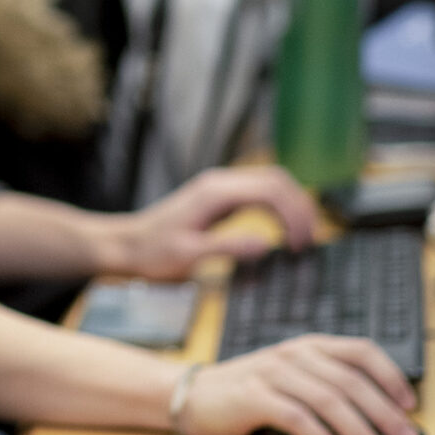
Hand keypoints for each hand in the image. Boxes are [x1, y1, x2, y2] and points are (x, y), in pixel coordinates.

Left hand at [106, 166, 318, 279]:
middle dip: (300, 207)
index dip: (294, 214)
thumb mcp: (188, 255)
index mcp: (215, 192)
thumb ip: (226, 247)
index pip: (271, 190)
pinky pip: (259, 194)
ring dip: (292, 206)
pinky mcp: (220, 198)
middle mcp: (220, 182)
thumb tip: (267, 245)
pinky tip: (283, 232)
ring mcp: (220, 188)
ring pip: (271, 183)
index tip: (301, 246)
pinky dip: (278, 208)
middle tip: (308, 244)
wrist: (127, 245)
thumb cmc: (153, 252)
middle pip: (277, 180)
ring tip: (301, 239)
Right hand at [174, 335, 420, 434]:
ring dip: (361, 429)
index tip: (411, 405)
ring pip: (328, 398)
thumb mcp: (292, 379)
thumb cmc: (250, 392)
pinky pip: (296, 415)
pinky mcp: (253, 394)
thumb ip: (328, 389)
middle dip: (385, 412)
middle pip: (350, 380)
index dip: (390, 376)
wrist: (194, 393)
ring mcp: (273, 371)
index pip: (360, 350)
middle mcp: (294, 354)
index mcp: (308, 346)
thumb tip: (380, 421)